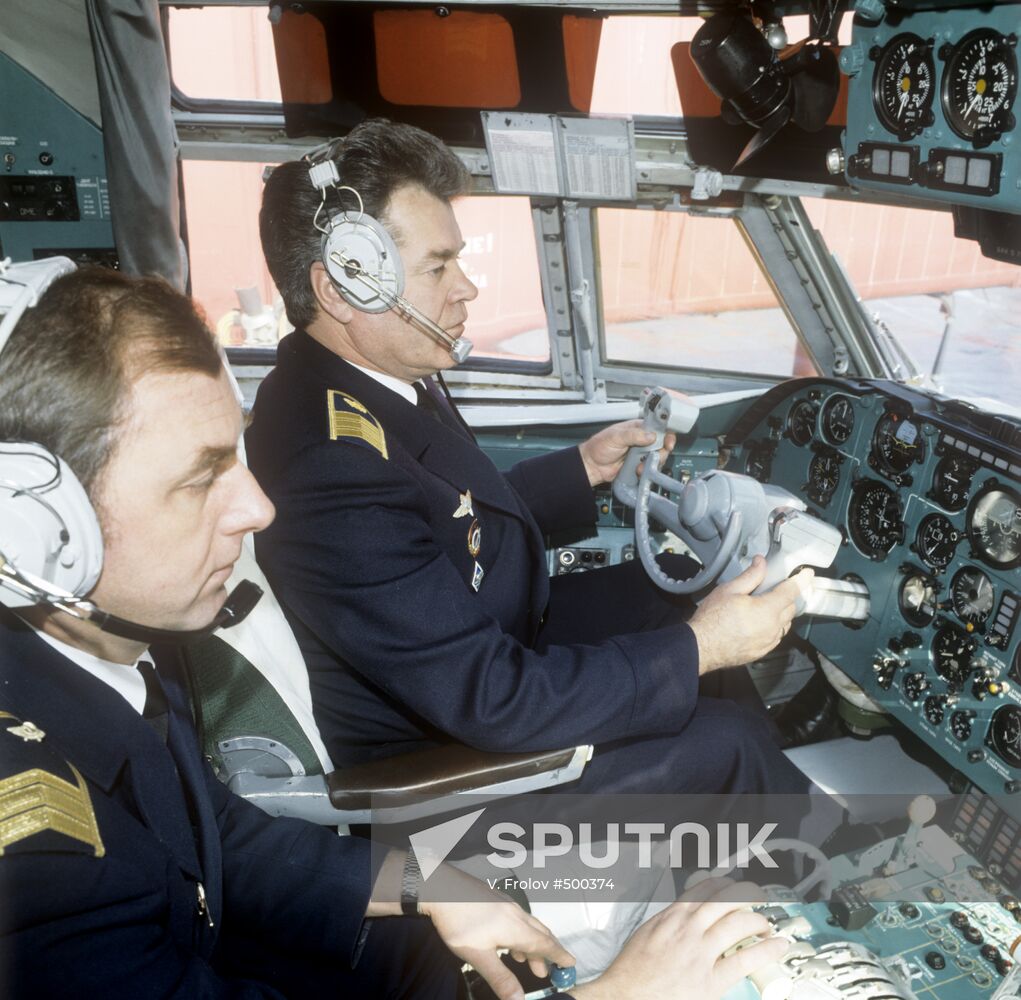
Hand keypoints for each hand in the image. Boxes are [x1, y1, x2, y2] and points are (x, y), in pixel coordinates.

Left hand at [419, 864, 574, 999]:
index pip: (545, 944)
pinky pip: (517, 919)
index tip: (571, 963)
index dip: (559, 955)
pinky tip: (508, 942)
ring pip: (528, 926)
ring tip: (528, 962)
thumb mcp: (478, 956)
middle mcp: (515, 913)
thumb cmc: (458, 921)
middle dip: (548, 952)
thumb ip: (501, 978)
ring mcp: (505, 904)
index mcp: (516, 927)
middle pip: (540, 933)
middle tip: (549, 970)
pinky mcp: (495, 900)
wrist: (439, 888)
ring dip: (533, 945)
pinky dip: (521, 934)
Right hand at [572, 879, 789, 999]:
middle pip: (725, 901)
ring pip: (738, 923)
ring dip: (758, 920)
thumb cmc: (632, 971)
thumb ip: (668, 922)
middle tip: (757, 897)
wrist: (625, 995)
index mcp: (672, 917)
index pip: (703, 889)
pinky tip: (777, 946)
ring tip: (767, 923)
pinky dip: (765, 951)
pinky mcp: (710, 979)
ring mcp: (701, 952)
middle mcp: (688, 928)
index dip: (723, 884)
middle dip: (747, 895)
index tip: (732, 884)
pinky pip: (744, 960)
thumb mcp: (646, 933)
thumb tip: (682, 917)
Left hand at [578, 419, 675, 486]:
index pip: (657, 427)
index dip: (666, 433)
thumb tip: (651, 436)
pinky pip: (650, 468)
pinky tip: (639, 470)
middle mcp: (641, 440)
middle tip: (657, 455)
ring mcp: (640, 454)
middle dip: (662, 450)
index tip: (668, 441)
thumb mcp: (616, 437)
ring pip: (657, 457)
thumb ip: (634, 435)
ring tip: (641, 465)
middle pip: (661, 443)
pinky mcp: (638, 465)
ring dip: (653, 462)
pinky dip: (647, 470)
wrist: (592, 466)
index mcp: (637, 428)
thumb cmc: (599, 447)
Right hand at [688, 556, 813, 673]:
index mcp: (767, 610)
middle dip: (788, 596)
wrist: (701, 647)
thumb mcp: (729, 590)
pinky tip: (760, 622)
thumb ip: (750, 576)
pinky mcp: (762, 651)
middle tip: (777, 587)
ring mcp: (769, 642)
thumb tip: (761, 563)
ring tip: (767, 605)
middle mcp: (773, 627)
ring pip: (785, 624)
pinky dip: (774, 626)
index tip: (807, 573)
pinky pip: (776, 636)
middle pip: (791, 608)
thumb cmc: (712, 619)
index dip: (801, 580)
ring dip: (781, 613)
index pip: (791, 591)